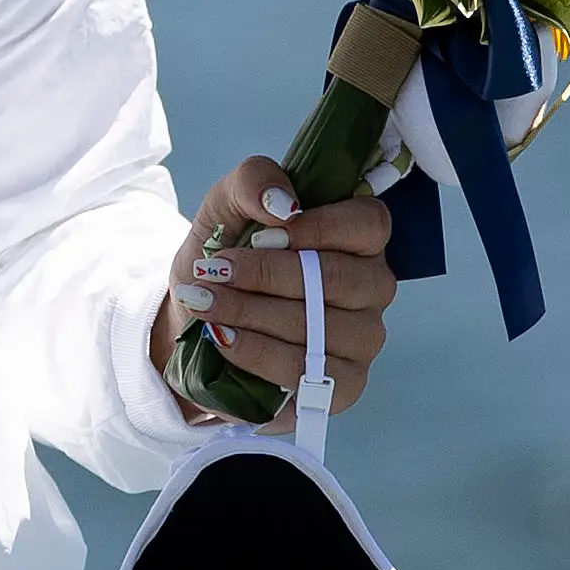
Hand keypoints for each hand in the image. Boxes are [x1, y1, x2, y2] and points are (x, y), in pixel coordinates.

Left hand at [152, 156, 397, 424]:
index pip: (370, 224)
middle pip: (339, 279)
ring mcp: (363, 340)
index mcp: (356, 238)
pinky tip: (222, 339)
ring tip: (205, 303)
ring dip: (252, 314)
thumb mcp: (226, 205)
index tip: (264, 233)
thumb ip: (253, 182)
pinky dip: (257, 354)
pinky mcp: (344, 387)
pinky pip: (309, 373)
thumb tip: (284, 203)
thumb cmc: (226, 253)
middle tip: (213, 271)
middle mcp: (372, 289)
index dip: (321, 227)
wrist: (197, 317)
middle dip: (266, 275)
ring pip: (321, 328)